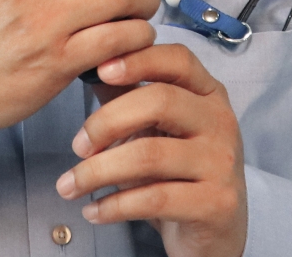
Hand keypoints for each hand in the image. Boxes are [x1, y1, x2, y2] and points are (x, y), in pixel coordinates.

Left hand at [55, 43, 246, 256]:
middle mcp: (221, 122)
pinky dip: (113, 206)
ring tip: (69, 185)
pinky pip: (154, 199)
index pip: (178, 60)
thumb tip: (87, 67)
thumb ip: (128, 97)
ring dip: (98, 171)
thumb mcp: (158, 129)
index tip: (99, 70)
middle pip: (159, 101)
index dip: (139, 60)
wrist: (215, 231)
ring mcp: (222, 163)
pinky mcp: (216, 203)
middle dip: (106, 121)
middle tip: (78, 145)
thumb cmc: (179, 172)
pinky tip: (93, 210)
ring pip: (150, 155)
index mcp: (209, 94)